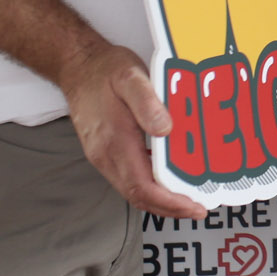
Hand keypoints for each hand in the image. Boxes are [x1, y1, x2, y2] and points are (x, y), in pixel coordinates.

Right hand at [60, 40, 206, 219]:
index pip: (142, 186)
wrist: (77, 67)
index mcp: (115, 142)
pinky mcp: (105, 152)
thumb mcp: (130, 77)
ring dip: (161, 200)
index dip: (169, 202)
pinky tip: (168, 180)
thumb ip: (148, 103)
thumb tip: (166, 129)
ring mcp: (104, 156)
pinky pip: (129, 178)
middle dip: (170, 208)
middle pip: (139, 196)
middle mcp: (106, 155)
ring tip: (189, 199)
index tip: (193, 207)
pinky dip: (151, 187)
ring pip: (133, 190)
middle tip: (199, 209)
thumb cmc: (105, 70)